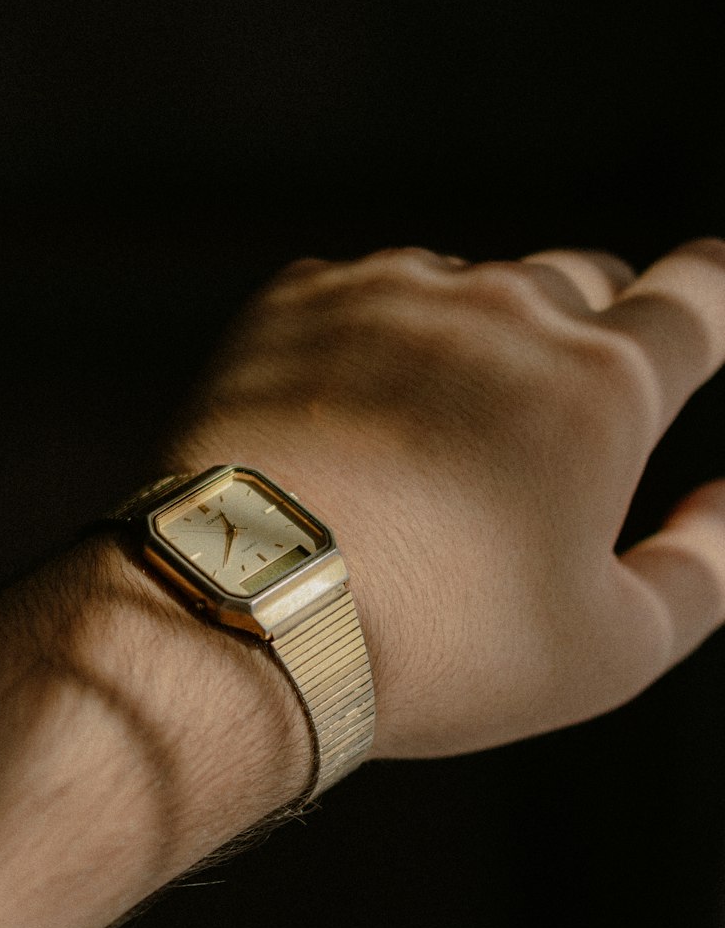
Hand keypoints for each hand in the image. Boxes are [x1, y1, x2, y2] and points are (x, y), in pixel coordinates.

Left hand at [164, 241, 724, 758]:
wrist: (249, 615)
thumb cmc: (441, 646)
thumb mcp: (615, 646)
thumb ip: (708, 564)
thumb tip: (724, 500)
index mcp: (606, 382)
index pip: (700, 294)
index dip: (716, 295)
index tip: (710, 300)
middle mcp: (506, 310)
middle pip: (582, 280)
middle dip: (593, 328)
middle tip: (560, 411)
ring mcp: (394, 293)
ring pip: (472, 286)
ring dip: (480, 336)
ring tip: (442, 433)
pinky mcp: (299, 302)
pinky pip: (367, 290)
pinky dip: (380, 335)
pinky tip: (359, 410)